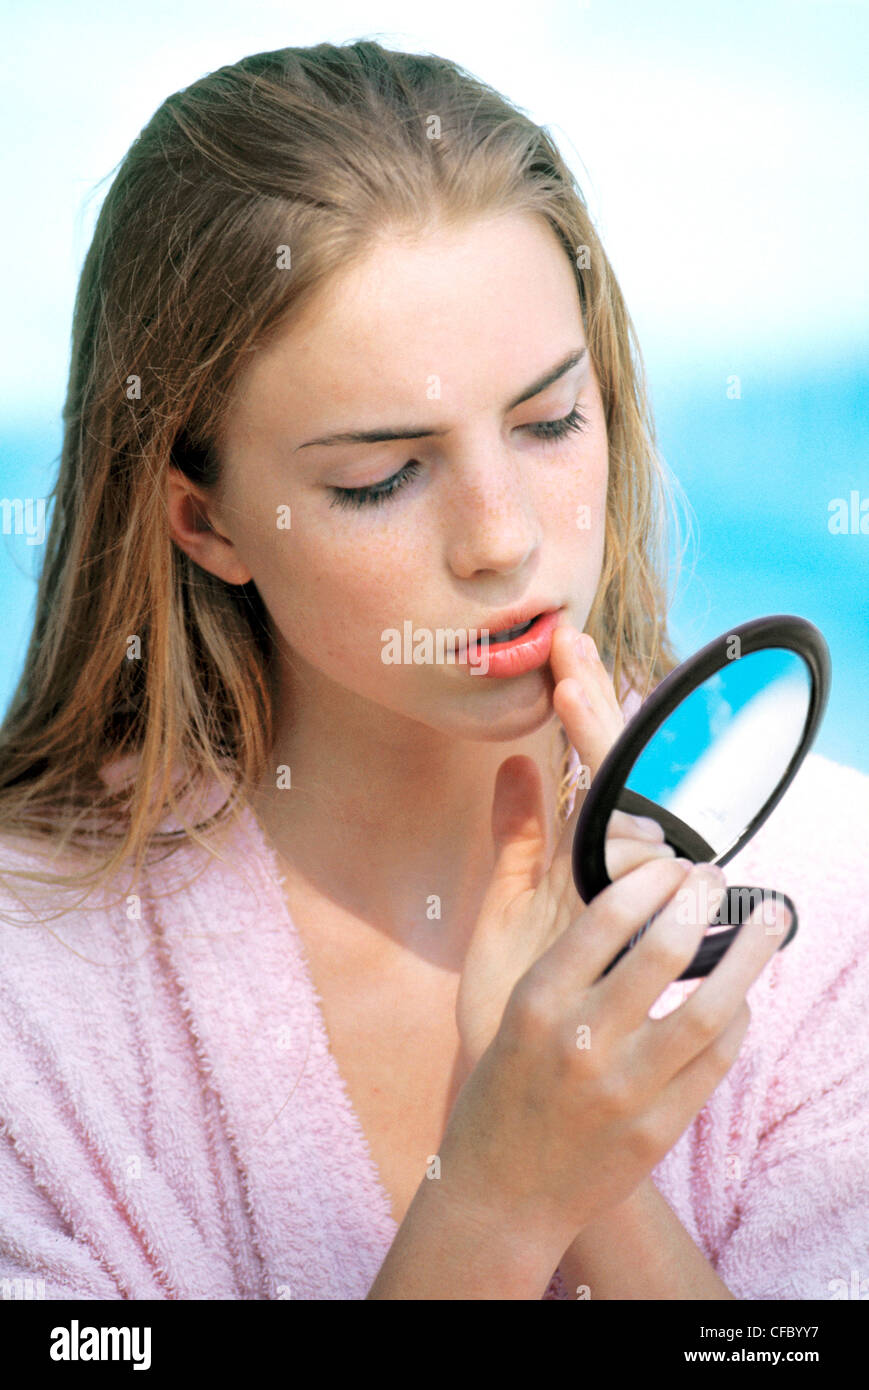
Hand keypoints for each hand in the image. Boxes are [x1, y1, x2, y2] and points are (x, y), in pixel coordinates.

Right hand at [440, 622, 790, 1253]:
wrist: (500, 1192)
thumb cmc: (497, 1072)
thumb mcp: (492, 977)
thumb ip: (513, 869)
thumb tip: (514, 763)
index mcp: (536, 999)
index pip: (606, 912)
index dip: (653, 873)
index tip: (675, 860)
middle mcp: (579, 1041)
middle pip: (663, 951)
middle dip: (704, 901)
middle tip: (720, 877)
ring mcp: (623, 1090)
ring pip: (708, 1010)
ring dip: (751, 958)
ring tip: (771, 919)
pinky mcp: (657, 1130)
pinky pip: (715, 1063)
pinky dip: (738, 1021)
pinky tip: (745, 997)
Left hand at [456, 623, 675, 1069]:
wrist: (522, 1077)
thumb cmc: (513, 995)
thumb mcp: (503, 908)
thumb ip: (514, 837)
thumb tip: (511, 758)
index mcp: (577, 857)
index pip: (590, 768)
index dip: (583, 708)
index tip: (566, 646)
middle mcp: (605, 870)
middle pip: (617, 773)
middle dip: (594, 708)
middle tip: (570, 644)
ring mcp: (615, 898)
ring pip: (625, 808)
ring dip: (602, 745)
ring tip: (574, 686)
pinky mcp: (616, 932)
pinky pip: (626, 867)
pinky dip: (626, 820)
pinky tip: (613, 778)